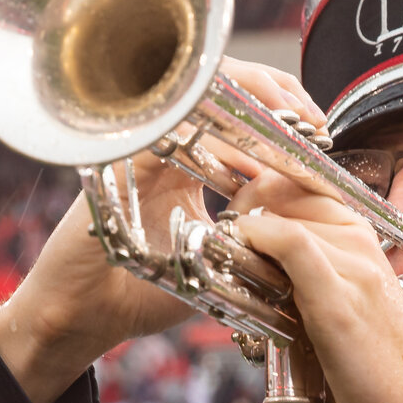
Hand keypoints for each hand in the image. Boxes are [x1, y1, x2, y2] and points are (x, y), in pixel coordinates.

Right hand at [0, 58, 324, 402]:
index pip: (235, 112)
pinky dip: (211, 130)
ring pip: (196, 91)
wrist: (83, 318)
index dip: (280, 107)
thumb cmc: (143, 293)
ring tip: (292, 122)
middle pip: (219, 85)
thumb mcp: (213, 257)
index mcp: (185, 161)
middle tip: (312, 120)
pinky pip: (169, 125)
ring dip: (251, 98)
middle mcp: (163, 145)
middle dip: (273, 91)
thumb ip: (251, 229)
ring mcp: (141, 147)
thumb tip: (307, 218)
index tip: (320, 129)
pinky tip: (248, 153)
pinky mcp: (122, 160)